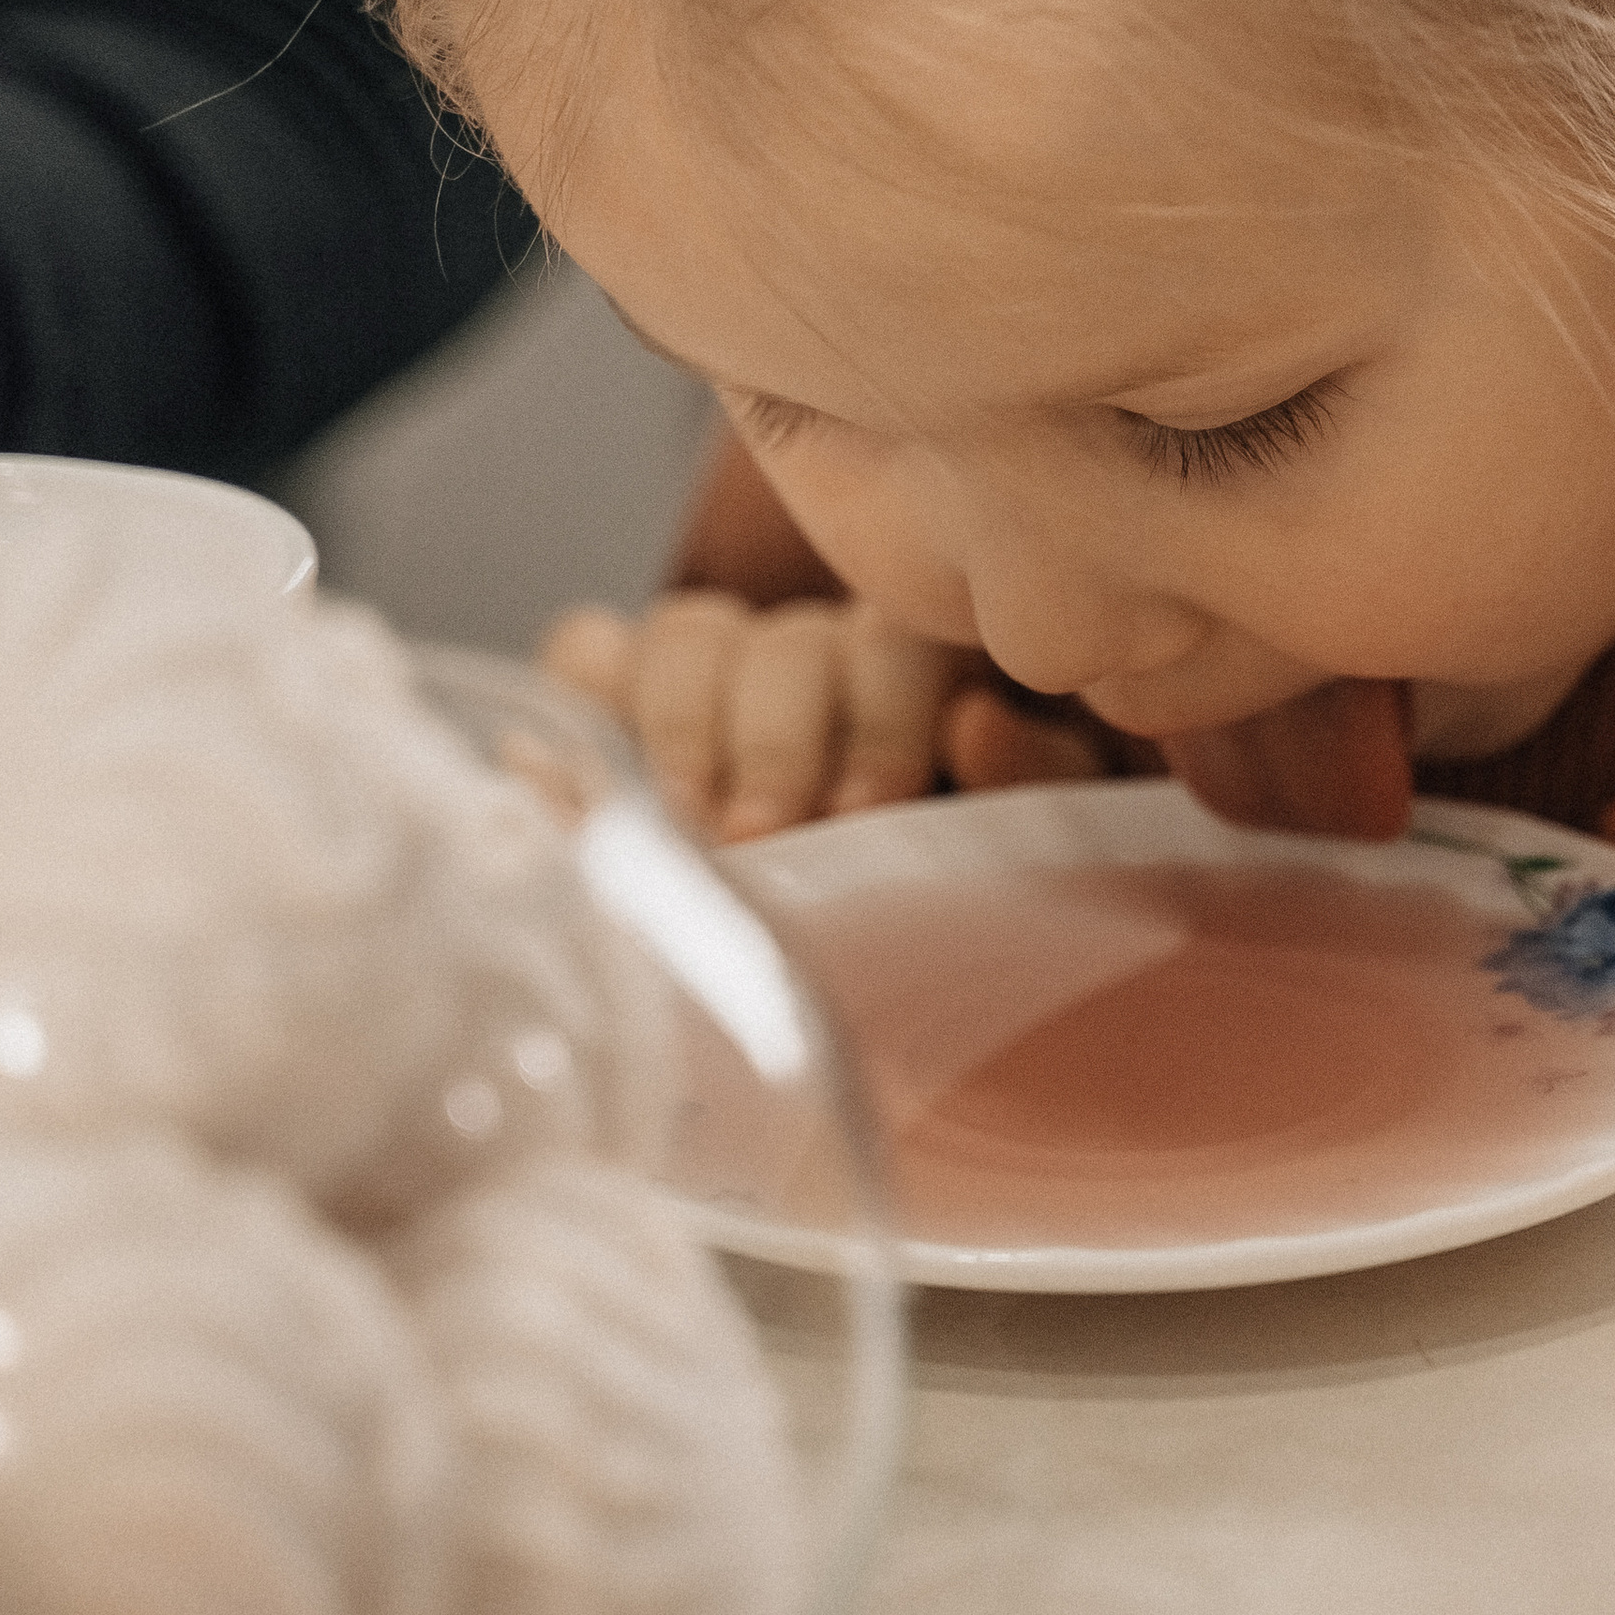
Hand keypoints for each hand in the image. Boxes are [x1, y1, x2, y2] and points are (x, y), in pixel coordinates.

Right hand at [540, 595, 1117, 842]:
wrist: (800, 980)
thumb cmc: (940, 892)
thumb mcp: (1019, 835)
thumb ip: (1032, 779)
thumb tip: (982, 724)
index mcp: (921, 670)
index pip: (897, 642)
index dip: (878, 722)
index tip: (865, 812)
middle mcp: (815, 653)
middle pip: (788, 641)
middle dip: (776, 742)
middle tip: (760, 838)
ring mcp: (711, 670)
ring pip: (692, 634)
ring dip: (685, 732)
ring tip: (681, 830)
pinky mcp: (610, 699)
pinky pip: (586, 655)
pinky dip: (584, 704)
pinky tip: (582, 779)